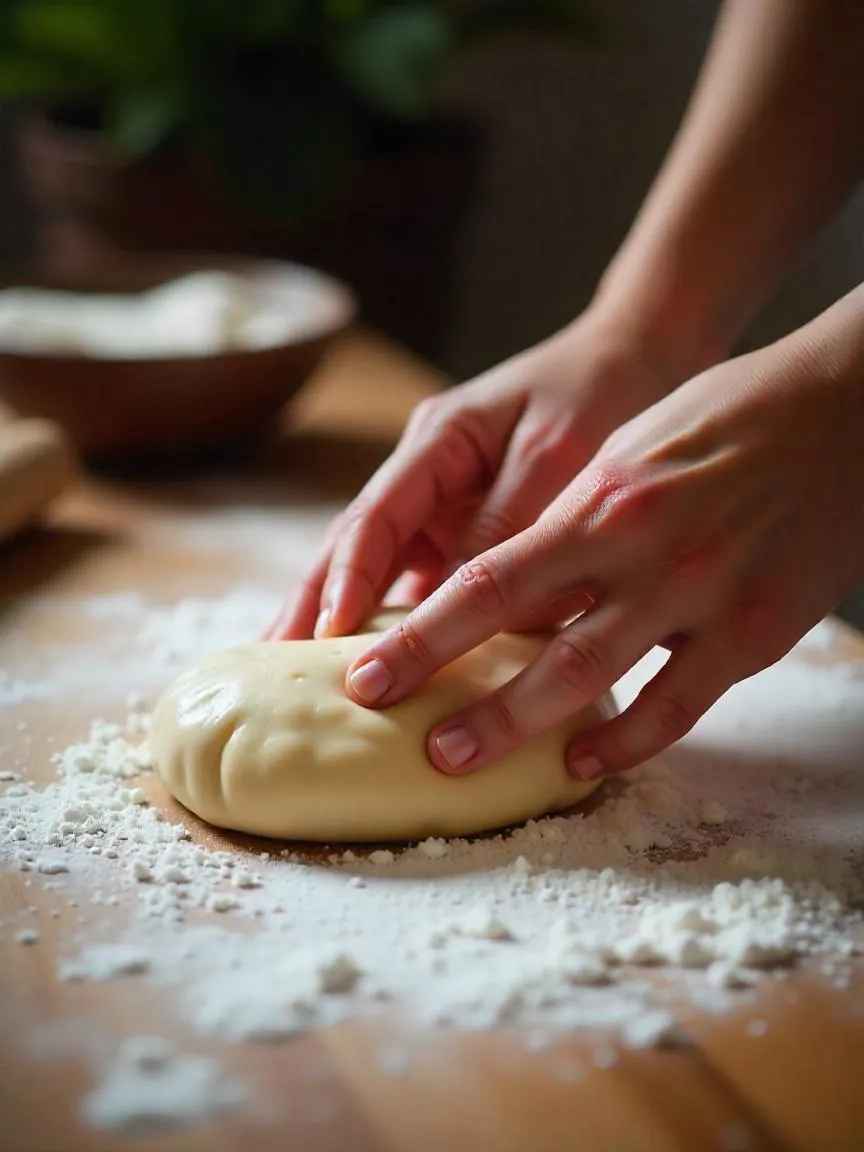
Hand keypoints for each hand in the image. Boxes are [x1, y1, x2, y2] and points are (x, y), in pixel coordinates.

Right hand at [265, 307, 679, 640]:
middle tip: (273, 664)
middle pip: (353, 544)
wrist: (634, 360)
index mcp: (439, 440)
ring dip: (343, 620)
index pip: (377, 514)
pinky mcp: (467, 532)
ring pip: (380, 569)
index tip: (330, 631)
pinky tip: (388, 667)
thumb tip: (465, 603)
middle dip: (312, 603)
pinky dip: (405, 624)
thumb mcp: (558, 452)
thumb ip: (509, 519)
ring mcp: (443, 505)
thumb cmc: (598, 393)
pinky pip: (428, 584)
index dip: (350, 575)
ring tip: (303, 678)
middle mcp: (427, 476)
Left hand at [343, 286, 863, 780]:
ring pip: (595, 679)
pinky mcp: (755, 634)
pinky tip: (579, 759)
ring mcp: (703, 598)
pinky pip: (681, 706)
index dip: (421, 632)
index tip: (364, 669)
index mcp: (603, 499)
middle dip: (452, 691)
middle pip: (529, 641)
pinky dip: (626, 739)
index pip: (488, 578)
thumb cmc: (726, 416)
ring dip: (518, 726)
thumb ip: (572, 514)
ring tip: (456, 760)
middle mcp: (644, 552)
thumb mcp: (632, 446)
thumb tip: (510, 572)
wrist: (844, 409)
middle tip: (394, 729)